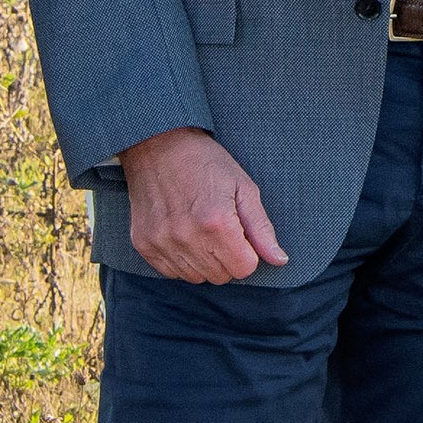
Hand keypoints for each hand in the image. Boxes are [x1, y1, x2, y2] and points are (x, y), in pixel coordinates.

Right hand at [120, 126, 288, 284]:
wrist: (157, 145)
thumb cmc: (205, 163)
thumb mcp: (243, 188)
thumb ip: (261, 229)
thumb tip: (279, 260)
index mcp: (217, 222)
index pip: (244, 269)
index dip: (247, 252)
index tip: (239, 232)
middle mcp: (187, 237)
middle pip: (221, 276)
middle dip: (227, 257)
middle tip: (219, 228)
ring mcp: (162, 242)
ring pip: (196, 277)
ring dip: (203, 260)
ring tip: (199, 229)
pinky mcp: (144, 245)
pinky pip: (171, 272)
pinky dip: (181, 259)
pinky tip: (181, 233)